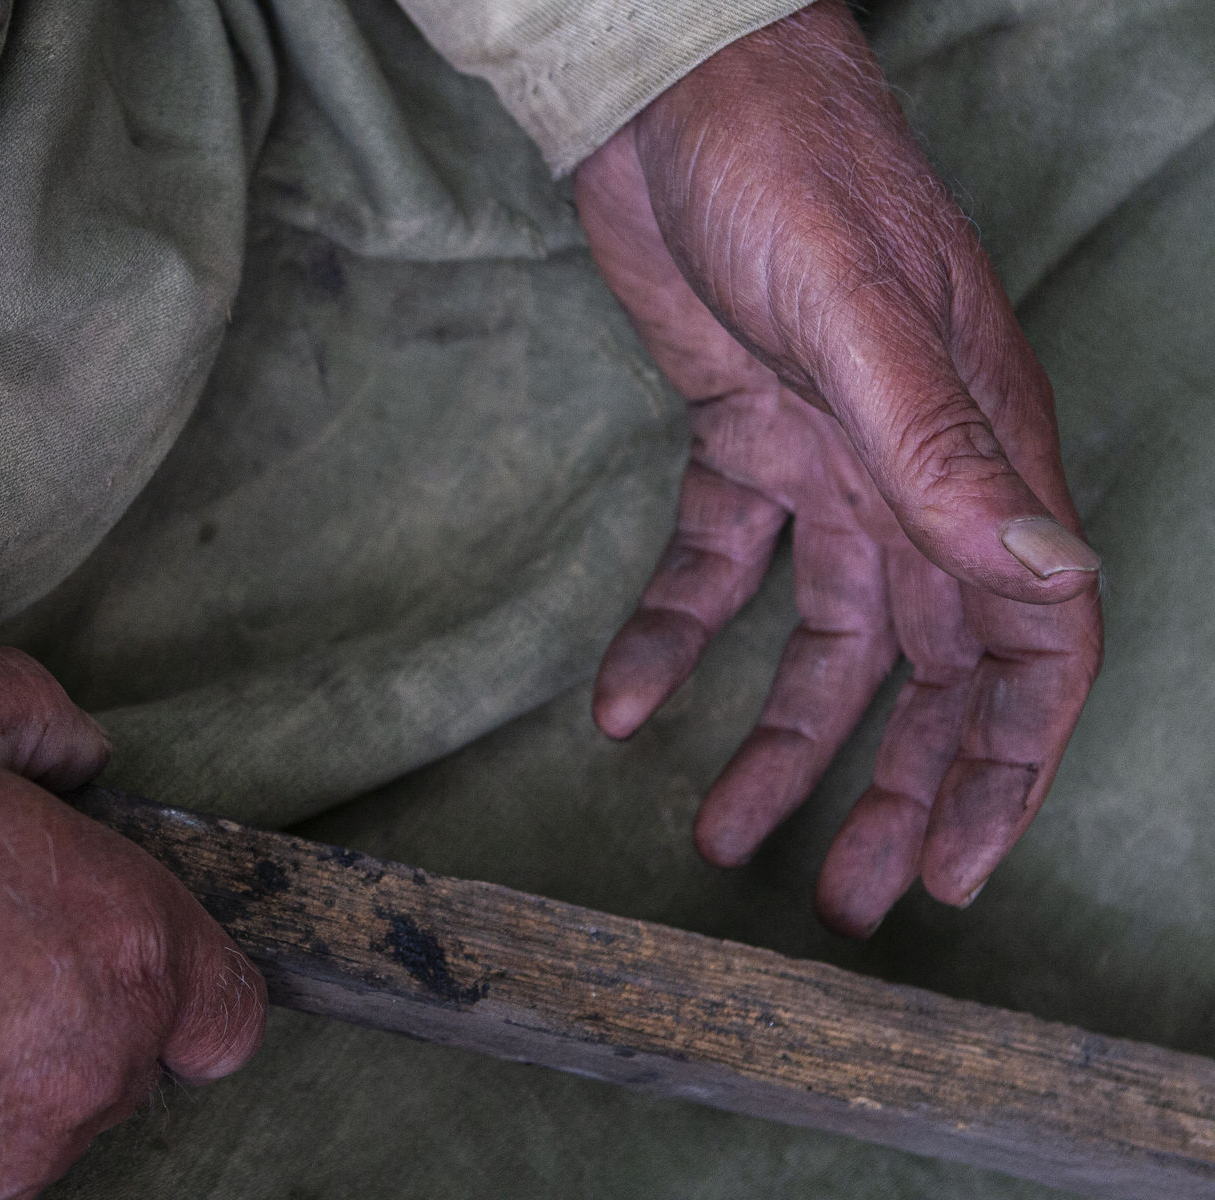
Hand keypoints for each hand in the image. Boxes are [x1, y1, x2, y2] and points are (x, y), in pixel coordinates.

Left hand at [574, 1, 1101, 934]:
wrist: (667, 96)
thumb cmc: (787, 170)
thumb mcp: (863, 316)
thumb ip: (940, 450)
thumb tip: (1044, 573)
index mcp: (979, 450)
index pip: (1031, 638)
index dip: (1003, 763)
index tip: (950, 865)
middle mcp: (915, 471)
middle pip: (927, 666)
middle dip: (893, 783)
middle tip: (844, 894)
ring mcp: (826, 460)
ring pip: (820, 638)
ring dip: (780, 739)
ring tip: (722, 831)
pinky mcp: (737, 440)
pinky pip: (712, 564)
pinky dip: (671, 634)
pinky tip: (620, 701)